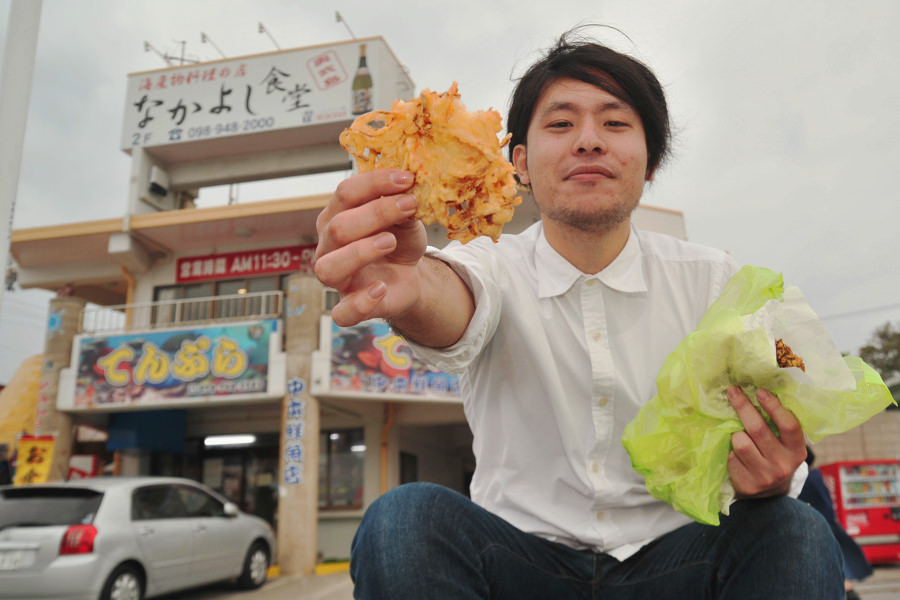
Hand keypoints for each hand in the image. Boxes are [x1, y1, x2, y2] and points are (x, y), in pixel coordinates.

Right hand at [314, 169, 426, 325]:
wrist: (408, 275)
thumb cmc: (398, 240)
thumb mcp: (405, 219)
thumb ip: (403, 206)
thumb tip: (407, 190)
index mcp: (337, 216)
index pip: (345, 193)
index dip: (374, 183)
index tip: (406, 179)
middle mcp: (329, 246)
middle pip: (337, 227)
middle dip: (375, 213)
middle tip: (408, 205)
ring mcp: (336, 278)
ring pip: (329, 267)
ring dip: (360, 252)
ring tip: (390, 241)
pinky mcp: (349, 306)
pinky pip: (343, 312)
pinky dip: (361, 302)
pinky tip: (382, 288)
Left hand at [726, 386, 805, 498]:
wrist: (768, 495)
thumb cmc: (774, 457)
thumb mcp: (784, 445)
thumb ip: (776, 425)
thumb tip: (757, 392)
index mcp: (797, 450)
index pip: (789, 425)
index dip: (774, 406)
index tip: (760, 391)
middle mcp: (783, 464)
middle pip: (758, 429)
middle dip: (743, 406)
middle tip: (733, 391)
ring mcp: (765, 475)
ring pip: (741, 442)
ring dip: (735, 432)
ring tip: (738, 433)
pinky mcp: (747, 483)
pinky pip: (731, 456)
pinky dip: (730, 450)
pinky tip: (734, 452)